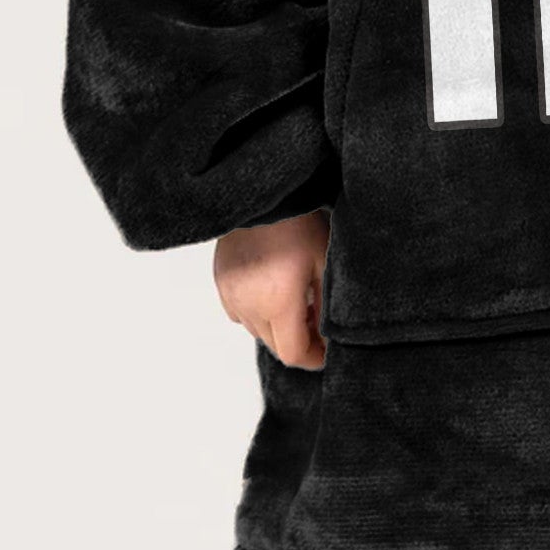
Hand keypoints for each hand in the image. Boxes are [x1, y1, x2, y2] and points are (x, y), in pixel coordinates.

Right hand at [213, 209, 330, 368]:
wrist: (263, 192)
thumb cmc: (298, 222)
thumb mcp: (324, 264)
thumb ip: (326, 309)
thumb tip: (328, 339)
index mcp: (276, 303)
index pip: (293, 354)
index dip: (315, 357)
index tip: (329, 348)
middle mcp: (248, 306)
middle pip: (274, 345)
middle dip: (298, 340)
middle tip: (317, 316)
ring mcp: (230, 295)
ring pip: (257, 329)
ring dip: (277, 324)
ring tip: (297, 296)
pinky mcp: (221, 282)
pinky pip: (241, 311)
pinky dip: (258, 309)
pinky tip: (273, 285)